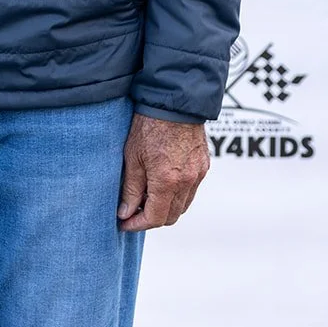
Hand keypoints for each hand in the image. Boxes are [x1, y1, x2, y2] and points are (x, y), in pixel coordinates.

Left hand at [117, 113, 208, 231]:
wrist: (173, 101)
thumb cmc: (150, 125)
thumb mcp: (132, 156)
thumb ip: (131, 188)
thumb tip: (126, 212)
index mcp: (167, 181)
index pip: (155, 218)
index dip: (137, 225)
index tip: (124, 223)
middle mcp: (187, 182)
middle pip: (171, 216)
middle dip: (151, 219)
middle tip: (133, 211)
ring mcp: (198, 174)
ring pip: (183, 205)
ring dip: (166, 208)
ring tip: (146, 197)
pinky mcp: (203, 165)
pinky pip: (191, 190)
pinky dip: (177, 194)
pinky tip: (162, 184)